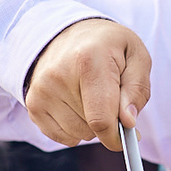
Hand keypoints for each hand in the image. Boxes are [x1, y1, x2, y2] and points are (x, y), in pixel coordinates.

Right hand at [24, 19, 150, 151]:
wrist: (71, 33)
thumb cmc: (109, 47)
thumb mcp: (137, 57)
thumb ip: (137, 90)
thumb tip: (128, 123)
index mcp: (88, 60)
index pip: (100, 118)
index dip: (117, 137)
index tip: (130, 137)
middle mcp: (57, 76)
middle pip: (91, 128)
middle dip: (109, 121)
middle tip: (110, 95)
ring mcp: (41, 91)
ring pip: (78, 134)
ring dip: (91, 124)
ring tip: (92, 95)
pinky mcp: (33, 104)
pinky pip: (63, 137)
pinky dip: (76, 128)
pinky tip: (77, 103)